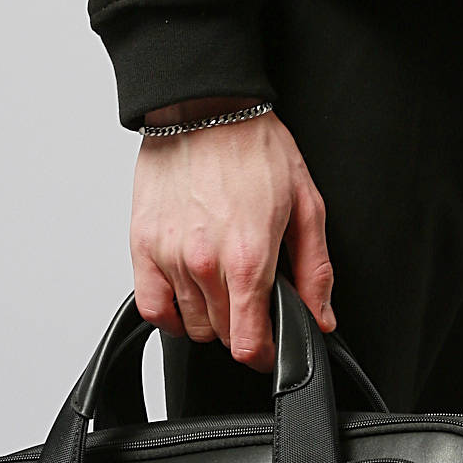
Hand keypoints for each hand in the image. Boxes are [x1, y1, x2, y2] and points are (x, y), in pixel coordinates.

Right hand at [130, 97, 335, 373]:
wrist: (205, 107)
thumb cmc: (255, 147)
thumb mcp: (306, 205)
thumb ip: (315, 270)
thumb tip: (320, 317)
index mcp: (249, 257)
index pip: (248, 343)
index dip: (264, 354)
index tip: (270, 347)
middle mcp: (204, 263)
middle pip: (220, 335)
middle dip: (242, 327)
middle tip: (253, 296)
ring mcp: (169, 256)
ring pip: (189, 325)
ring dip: (209, 317)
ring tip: (222, 283)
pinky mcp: (142, 246)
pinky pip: (151, 308)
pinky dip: (169, 313)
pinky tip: (187, 295)